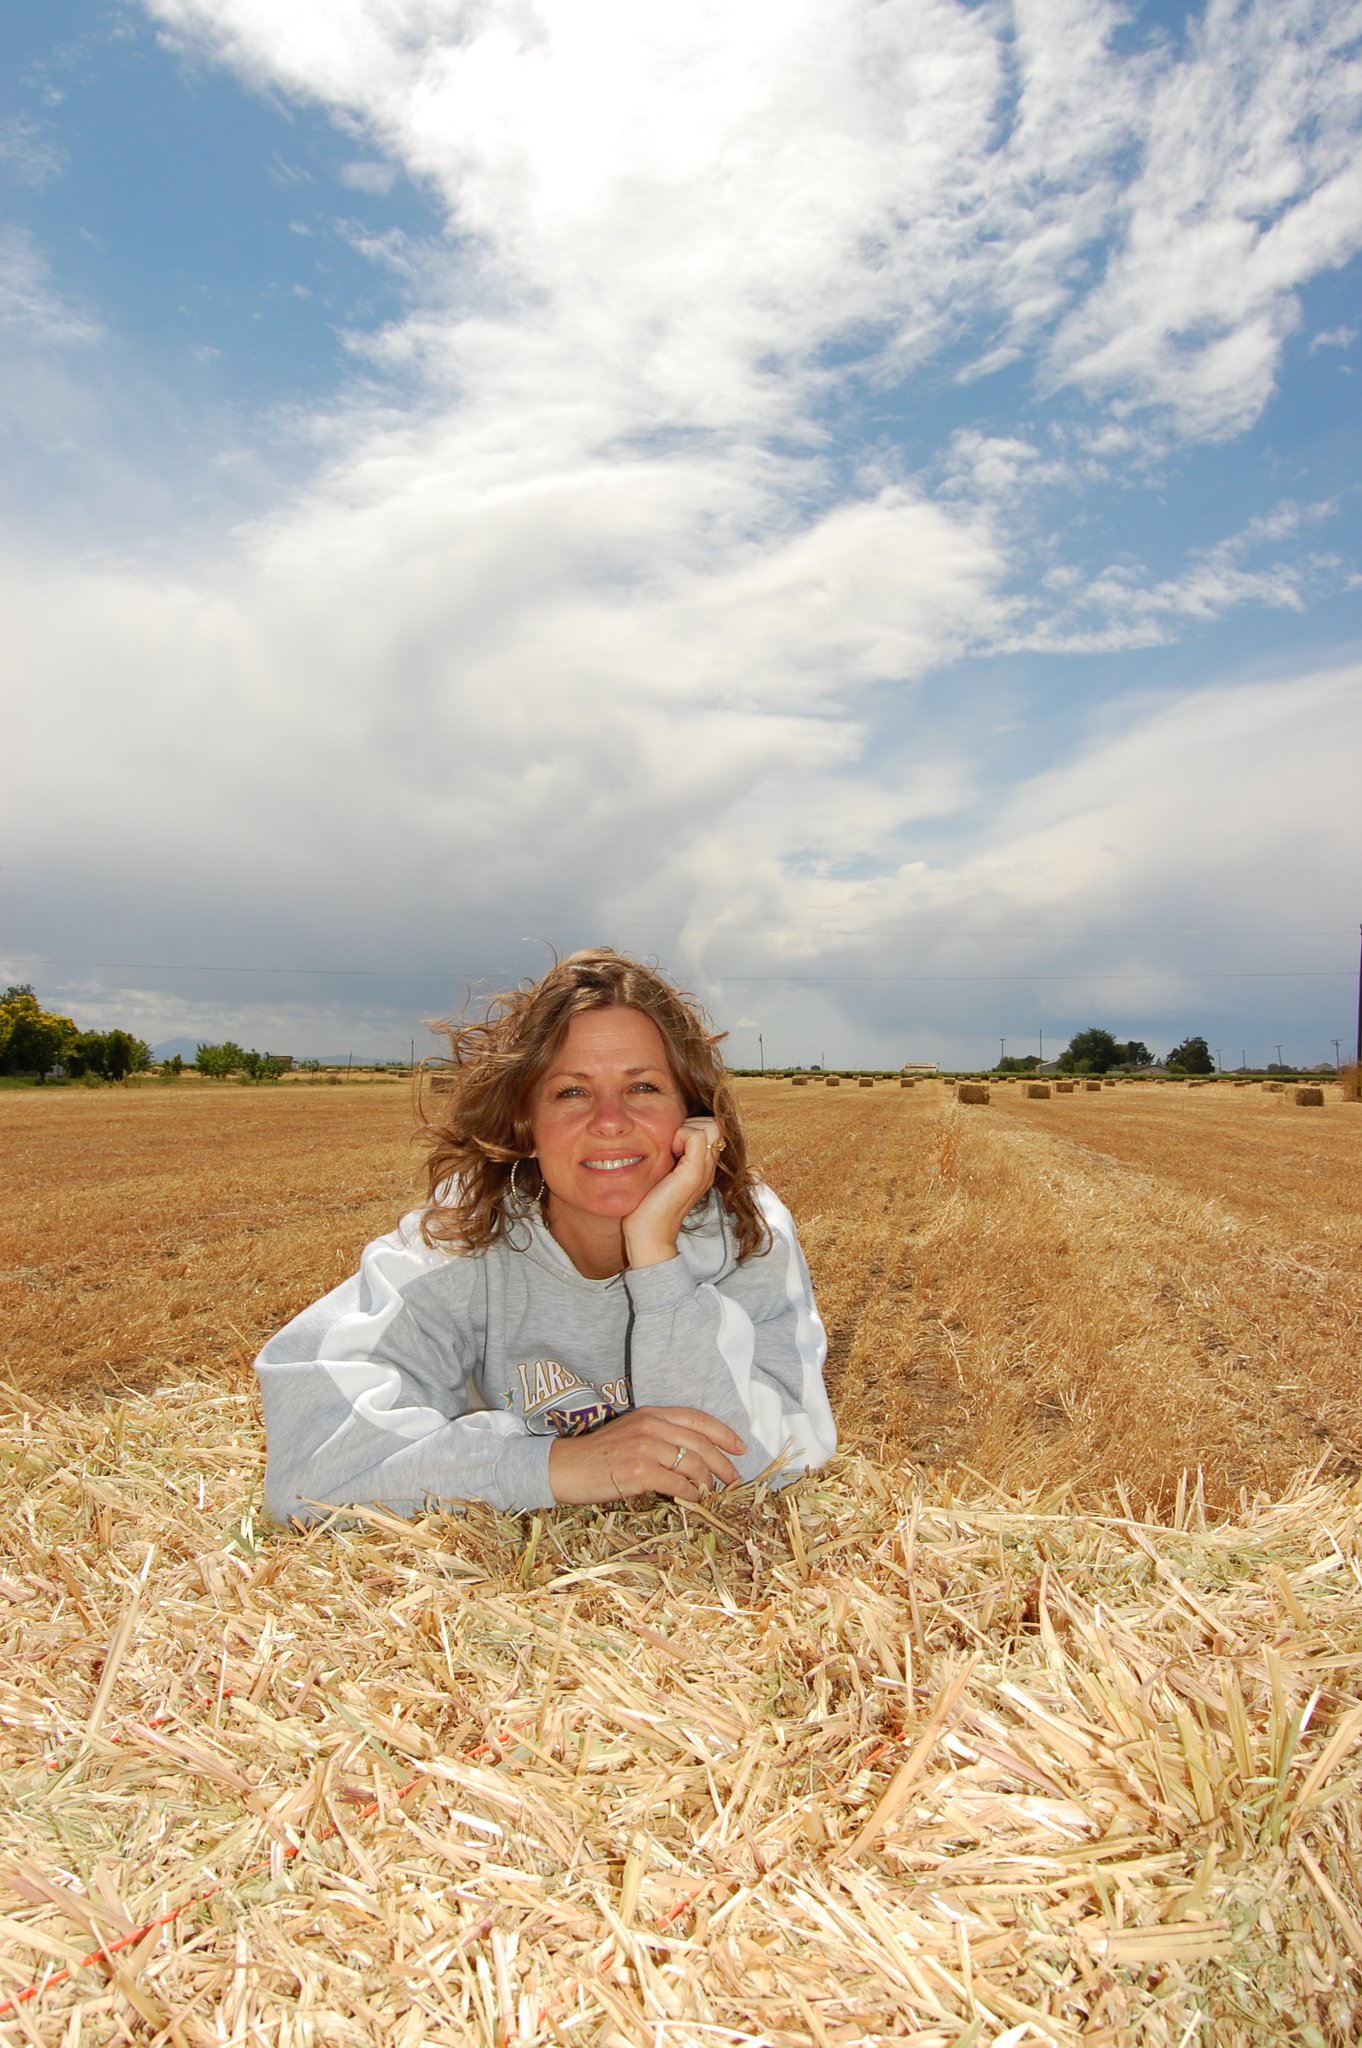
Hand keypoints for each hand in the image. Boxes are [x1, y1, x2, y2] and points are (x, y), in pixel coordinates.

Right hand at [548, 1404, 745, 1504]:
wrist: (566, 1468)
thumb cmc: (599, 1455)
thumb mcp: (632, 1434)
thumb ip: (660, 1438)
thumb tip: (692, 1459)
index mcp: (651, 1414)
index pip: (697, 1419)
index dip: (723, 1433)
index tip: (739, 1448)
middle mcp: (651, 1426)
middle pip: (701, 1443)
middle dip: (723, 1463)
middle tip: (734, 1479)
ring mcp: (646, 1448)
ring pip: (693, 1464)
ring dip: (707, 1483)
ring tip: (709, 1494)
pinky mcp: (640, 1472)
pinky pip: (678, 1484)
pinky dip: (690, 1495)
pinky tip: (692, 1500)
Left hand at [622, 1116, 723, 1268]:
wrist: (648, 1236)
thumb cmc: (647, 1206)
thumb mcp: (662, 1174)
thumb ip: (669, 1157)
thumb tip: (662, 1137)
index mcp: (702, 1167)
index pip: (713, 1129)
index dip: (693, 1126)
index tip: (672, 1142)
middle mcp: (709, 1168)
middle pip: (716, 1125)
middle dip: (692, 1123)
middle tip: (672, 1142)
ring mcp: (704, 1170)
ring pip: (711, 1126)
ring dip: (687, 1128)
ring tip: (671, 1148)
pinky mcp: (693, 1173)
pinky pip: (697, 1136)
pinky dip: (681, 1135)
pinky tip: (669, 1152)